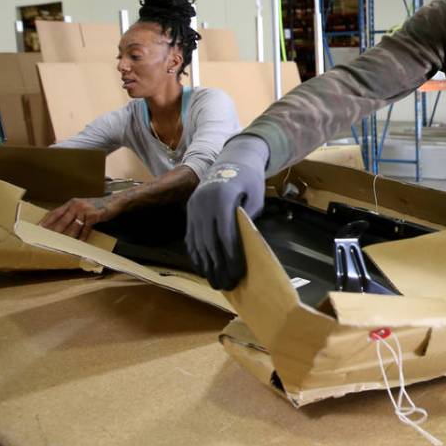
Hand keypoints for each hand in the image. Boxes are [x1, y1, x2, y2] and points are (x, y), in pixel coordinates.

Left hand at [39, 196, 116, 240]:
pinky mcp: (94, 216)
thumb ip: (72, 212)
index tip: (38, 228)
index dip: (46, 221)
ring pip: (73, 226)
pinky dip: (82, 236)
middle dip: (53, 230)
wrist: (114, 202)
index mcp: (71, 203)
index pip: (55, 212)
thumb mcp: (82, 206)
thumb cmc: (97, 206)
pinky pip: (86, 229)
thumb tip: (60, 224)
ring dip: (67, 236)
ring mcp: (85, 210)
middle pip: (62, 220)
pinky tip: (79, 242)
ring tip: (60, 243)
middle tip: (45, 238)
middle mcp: (76, 205)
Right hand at [185, 135, 268, 289]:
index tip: (238, 273)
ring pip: (198, 242)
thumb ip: (249, 218)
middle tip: (227, 285)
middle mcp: (203, 204)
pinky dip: (197, 255)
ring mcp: (193, 208)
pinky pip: (191, 238)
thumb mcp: (256, 195)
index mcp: (222, 198)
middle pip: (210, 242)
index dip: (232, 256)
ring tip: (216, 282)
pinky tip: (204, 268)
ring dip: (207, 265)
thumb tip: (242, 246)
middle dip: (219, 266)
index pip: (226, 234)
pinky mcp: (189, 212)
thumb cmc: (249, 179)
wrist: (231, 160)